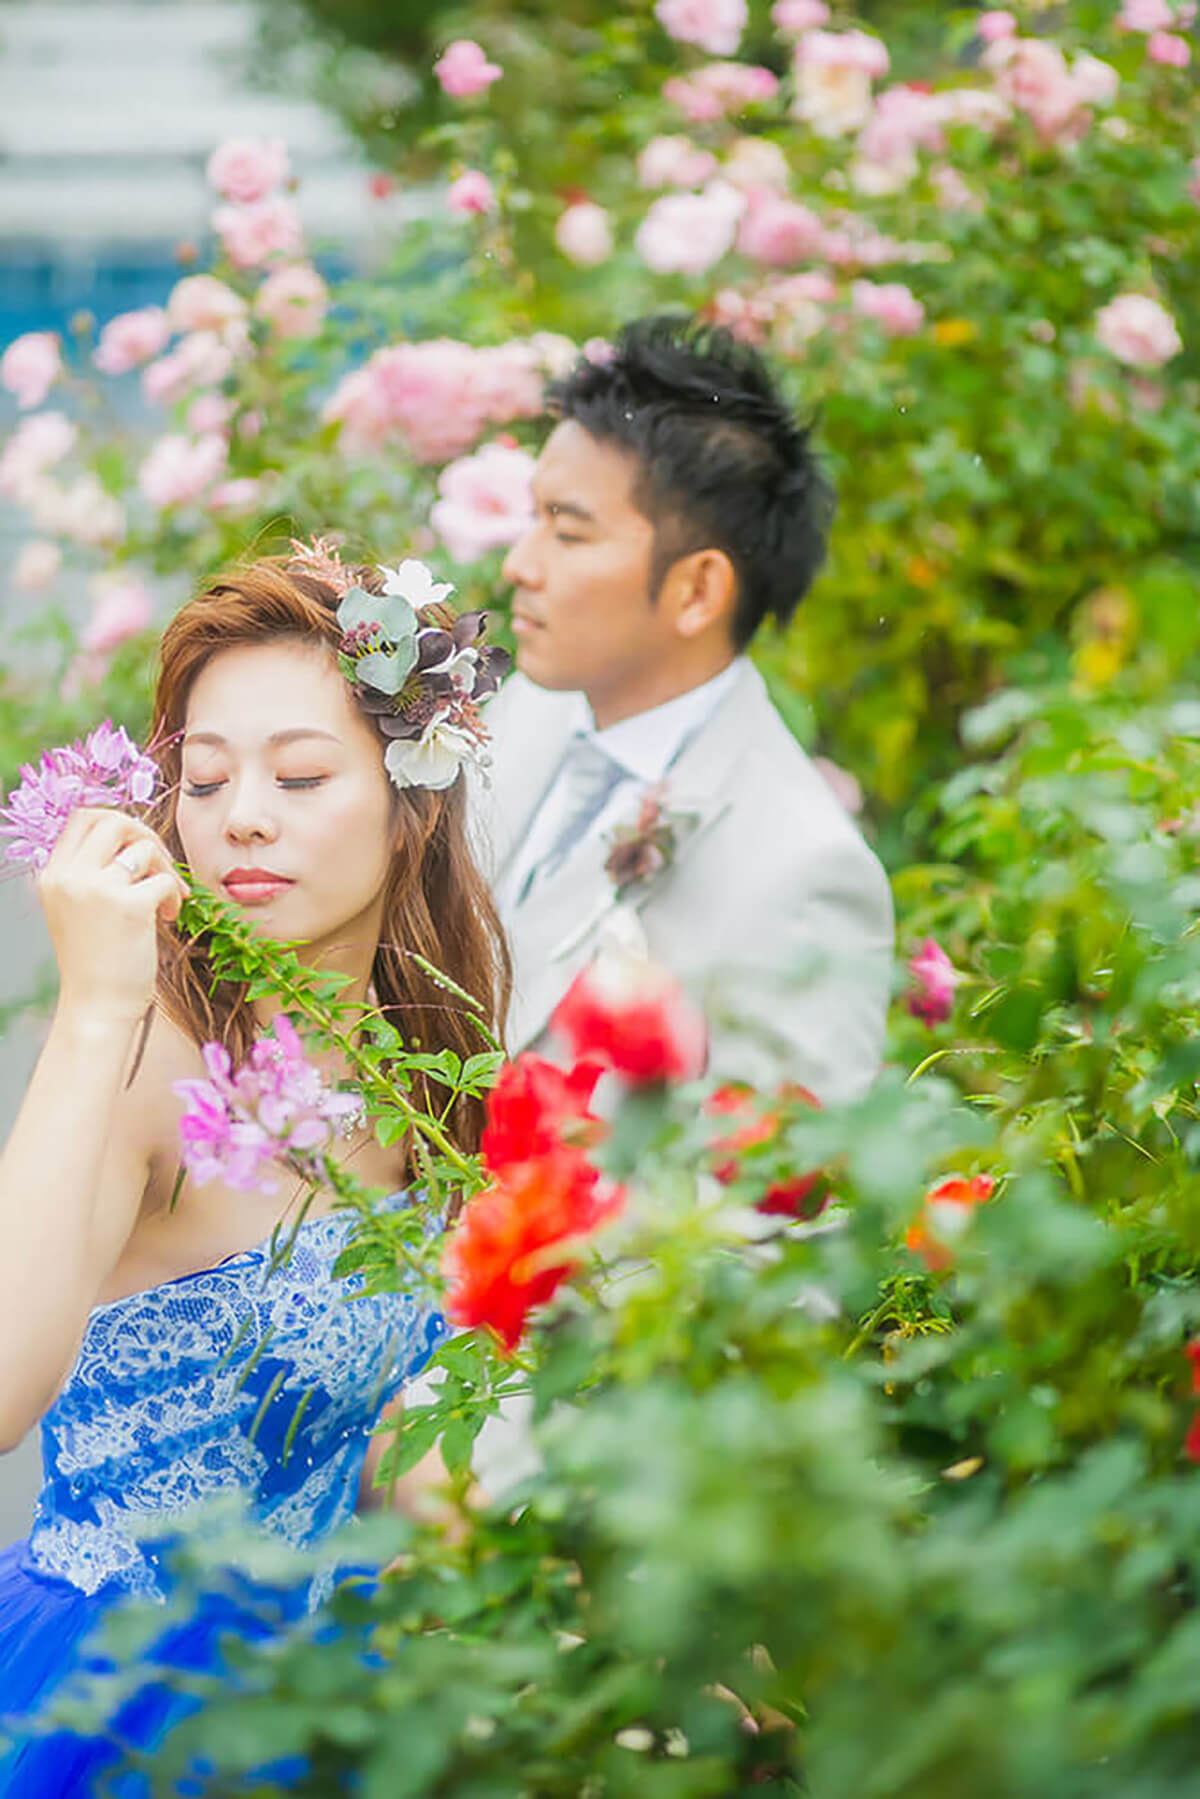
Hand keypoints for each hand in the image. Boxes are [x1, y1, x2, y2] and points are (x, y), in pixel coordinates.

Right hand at [37, 809, 188, 1025]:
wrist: (97, 1008)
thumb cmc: (96, 962)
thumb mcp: (77, 910)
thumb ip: (92, 873)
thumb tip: (133, 837)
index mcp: (54, 875)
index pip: (83, 818)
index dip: (118, 824)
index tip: (137, 850)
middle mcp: (70, 877)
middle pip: (114, 820)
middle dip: (145, 836)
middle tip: (158, 866)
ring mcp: (97, 890)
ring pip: (144, 847)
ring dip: (166, 869)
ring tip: (166, 899)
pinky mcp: (129, 907)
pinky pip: (165, 880)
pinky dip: (174, 896)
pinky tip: (168, 918)